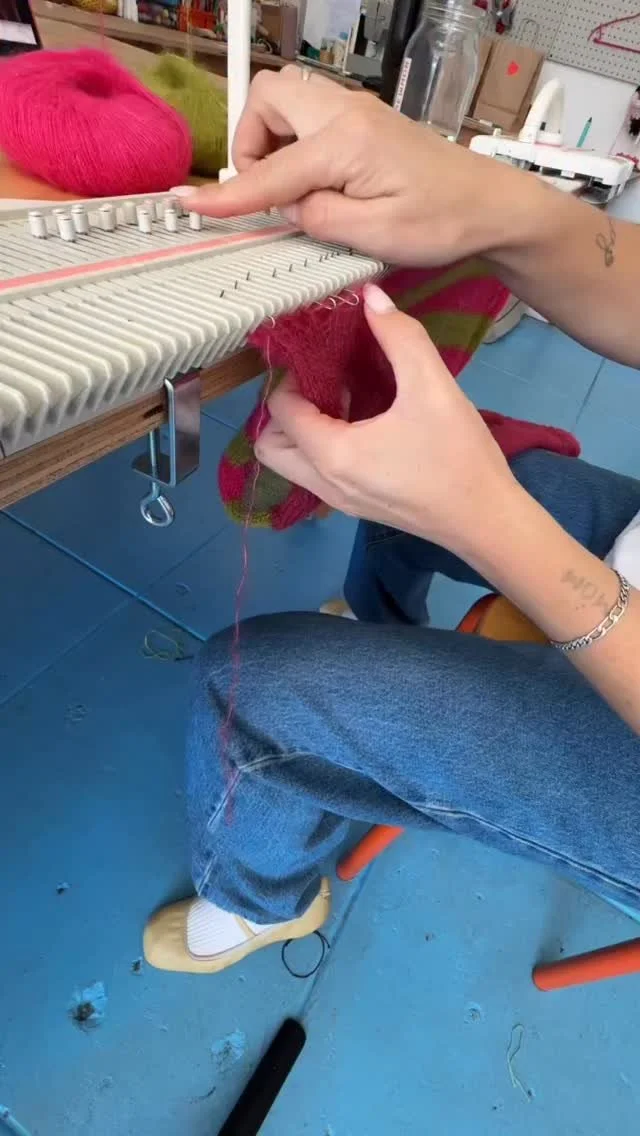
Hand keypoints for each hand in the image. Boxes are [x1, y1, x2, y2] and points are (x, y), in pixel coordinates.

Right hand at [175, 66, 527, 268]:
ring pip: (286, 99)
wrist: (491, 205)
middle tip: (266, 193)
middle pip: (268, 97)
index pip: (270, 171)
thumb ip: (319, 217)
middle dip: (250, 142)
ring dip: (270, 138)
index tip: (190, 205)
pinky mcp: (363, 121)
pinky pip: (308, 114)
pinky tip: (313, 182)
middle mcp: (345, 113)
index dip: (229, 194)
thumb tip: (286, 207)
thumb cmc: (443, 223)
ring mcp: (356, 111)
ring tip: (289, 190)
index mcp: (346, 142)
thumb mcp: (376, 235)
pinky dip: (293, 141)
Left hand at [255, 284, 515, 556]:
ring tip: (345, 401)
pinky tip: (365, 424)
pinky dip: (324, 449)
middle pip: (271, 446)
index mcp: (332, 454)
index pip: (281, 410)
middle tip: (322, 384)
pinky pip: (318, 475)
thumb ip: (399, 335)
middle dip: (285, 410)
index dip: (294, 376)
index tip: (326, 358)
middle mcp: (324, 483)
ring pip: (292, 464)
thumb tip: (370, 296)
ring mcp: (339, 501)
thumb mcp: (433, 386)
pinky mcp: (357, 507)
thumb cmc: (458, 456)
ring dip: (304, 431)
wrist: (486, 519)